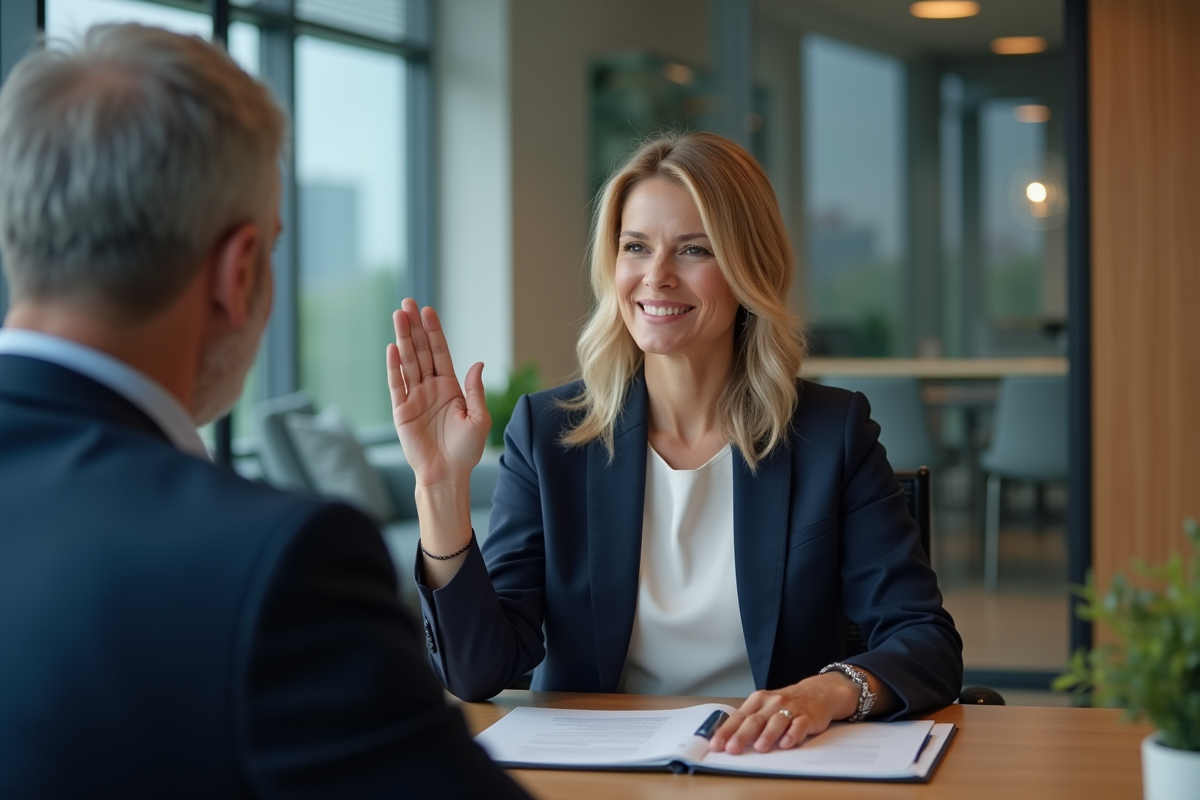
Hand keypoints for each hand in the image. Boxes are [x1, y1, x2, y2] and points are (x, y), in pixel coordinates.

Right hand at [387, 299, 489, 487]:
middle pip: (421, 351)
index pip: (440, 353)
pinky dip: (394, 367)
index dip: (434, 332)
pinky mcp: (402, 411)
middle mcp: (430, 388)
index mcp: (449, 387)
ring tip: (398, 316)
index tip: (429, 311)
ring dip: (403, 339)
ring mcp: (414, 398)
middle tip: (408, 303)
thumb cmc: (465, 451)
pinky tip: (393, 349)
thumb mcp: (479, 418)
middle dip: (415, 327)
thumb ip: (475, 391)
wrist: (447, 474)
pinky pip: (397, 385)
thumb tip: (478, 363)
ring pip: (408, 362)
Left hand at [709, 672, 859, 753]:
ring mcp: (791, 709)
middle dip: (742, 735)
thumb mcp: (765, 707)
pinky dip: (793, 734)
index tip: (716, 745)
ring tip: (759, 748)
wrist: (818, 692)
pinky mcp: (808, 717)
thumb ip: (749, 720)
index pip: (738, 717)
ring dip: (767, 735)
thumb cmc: (785, 704)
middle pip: (754, 720)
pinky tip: (786, 744)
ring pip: (777, 721)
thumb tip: (726, 740)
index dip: (726, 731)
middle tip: (732, 749)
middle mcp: (772, 703)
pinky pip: (799, 725)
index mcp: (758, 700)